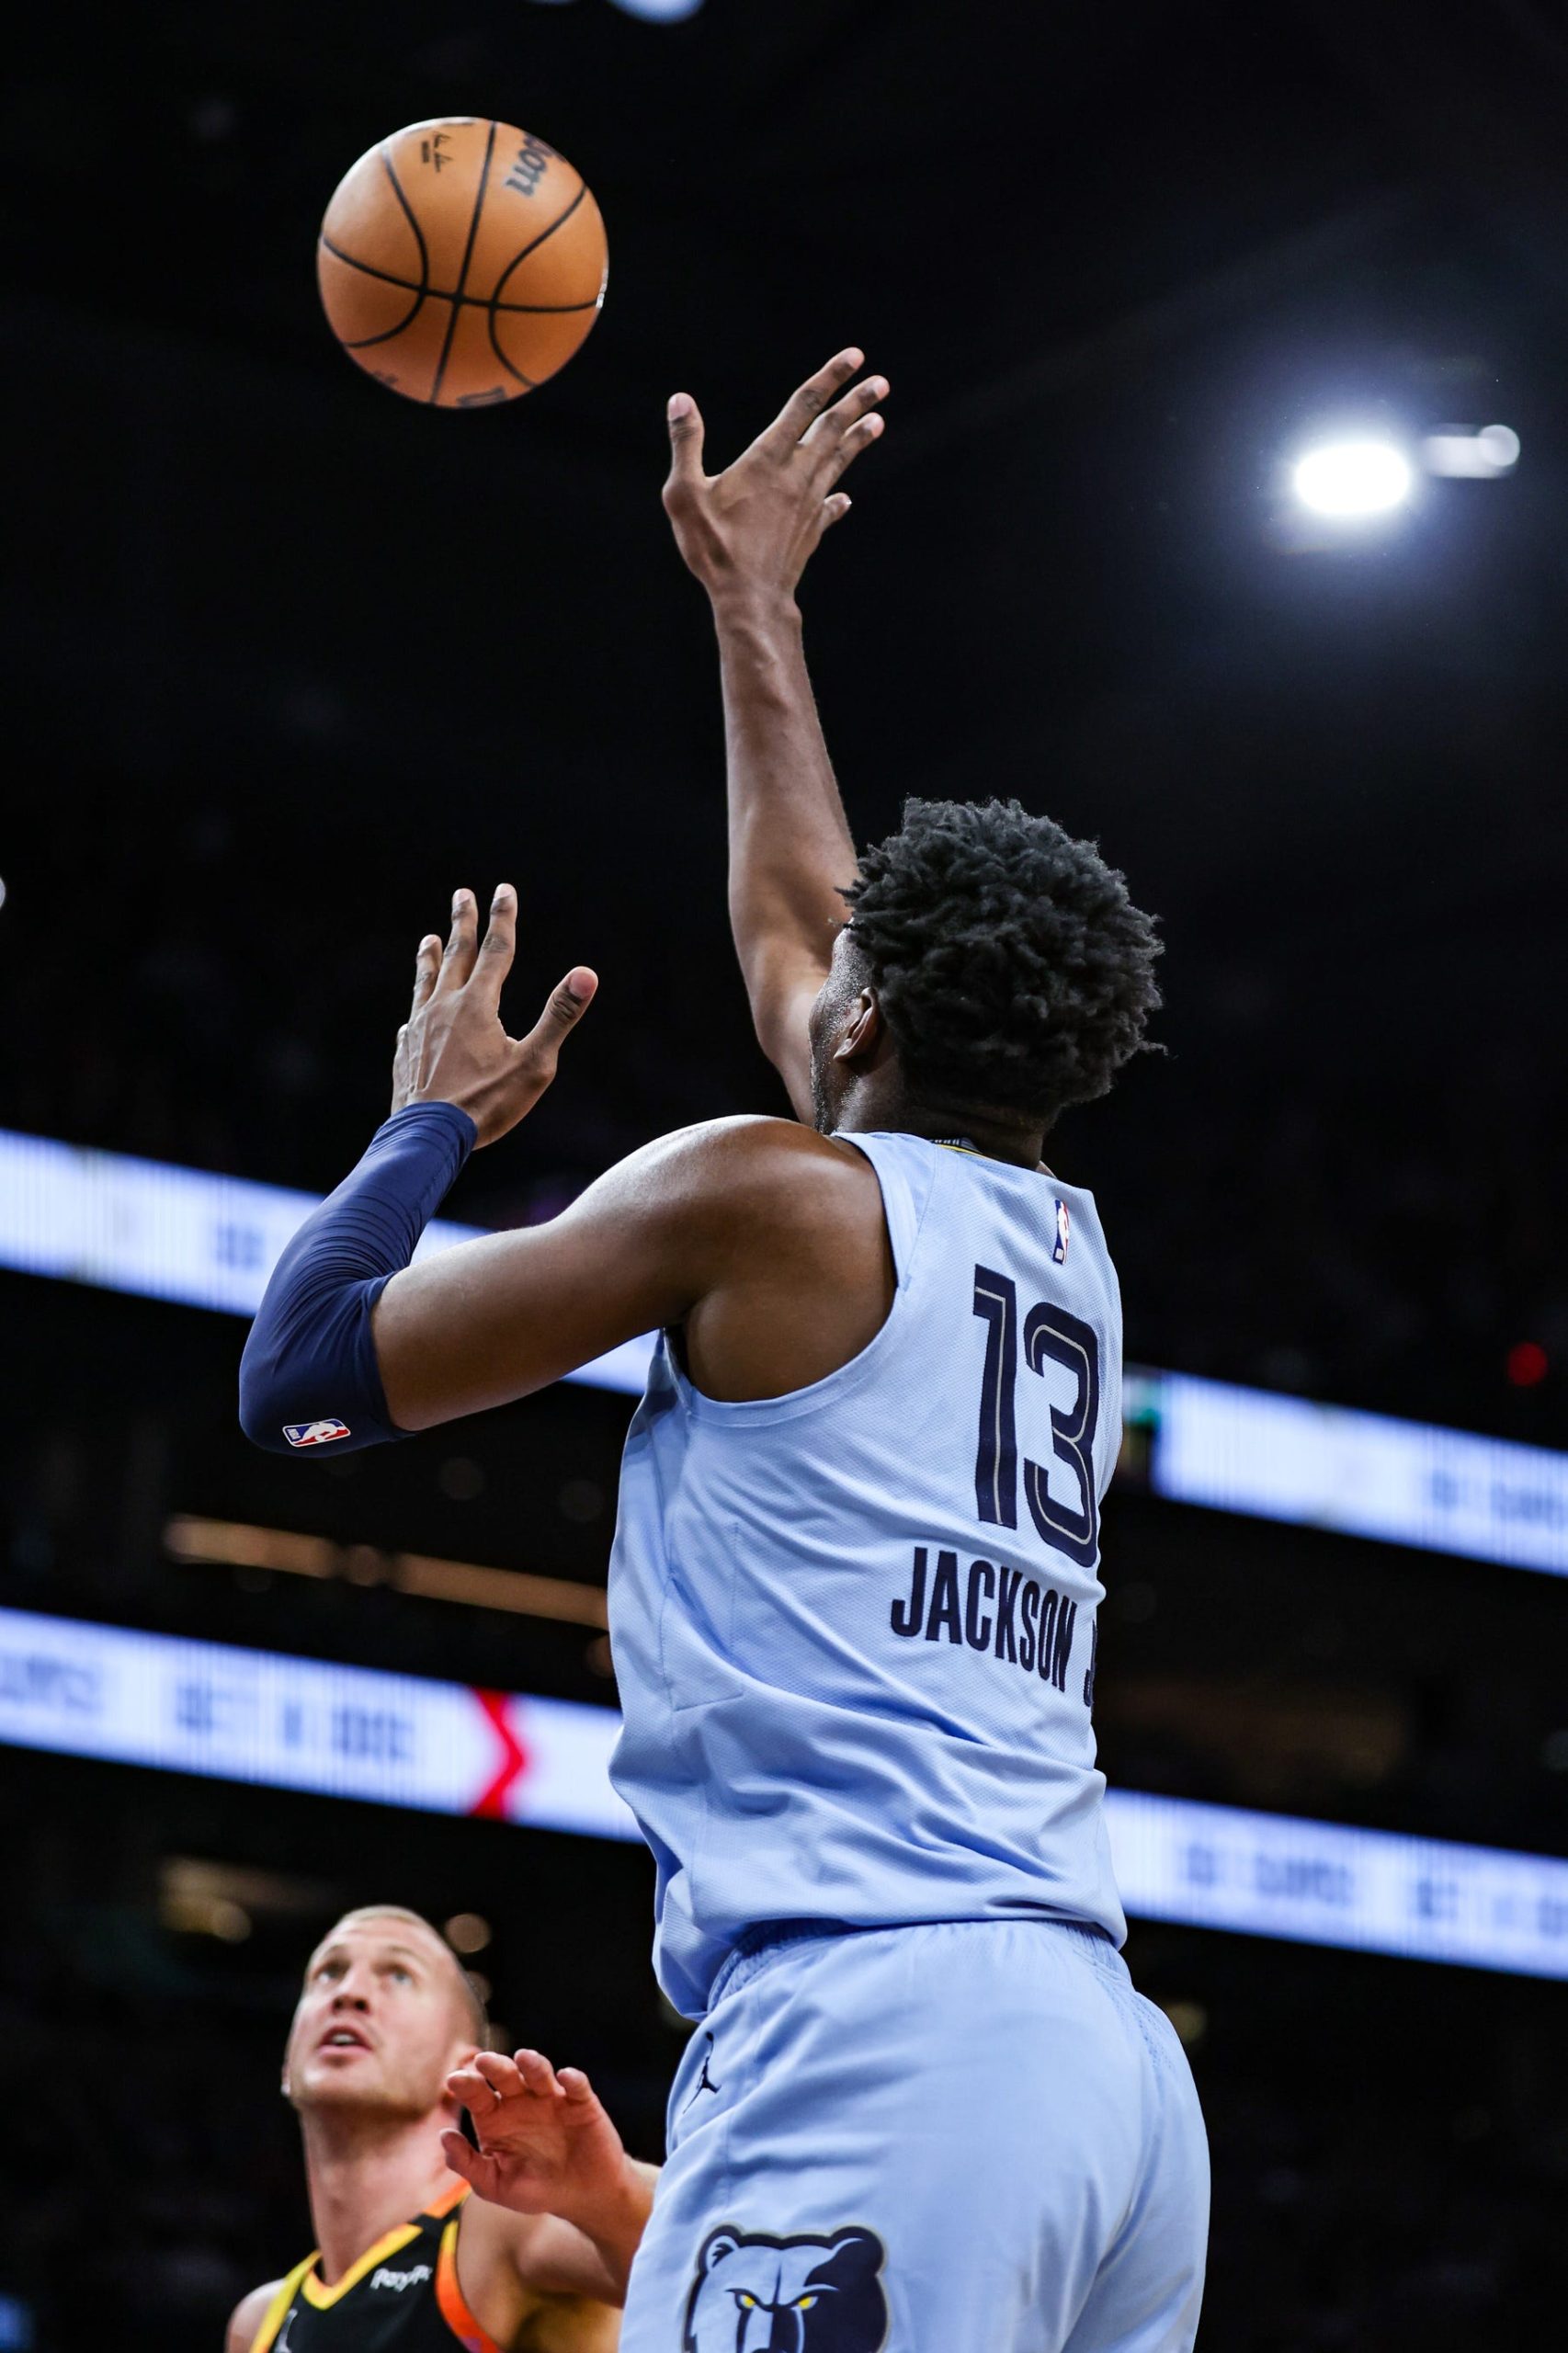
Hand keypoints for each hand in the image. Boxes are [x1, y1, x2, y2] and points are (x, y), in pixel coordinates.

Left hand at [390, 887, 596, 1148]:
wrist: (428, 1138)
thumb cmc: (486, 1105)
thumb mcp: (534, 1064)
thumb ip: (559, 1016)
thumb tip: (587, 974)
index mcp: (476, 1006)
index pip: (494, 951)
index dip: (502, 918)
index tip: (503, 889)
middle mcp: (443, 1008)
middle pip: (455, 956)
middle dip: (462, 922)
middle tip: (462, 894)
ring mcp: (419, 1030)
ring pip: (426, 983)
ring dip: (430, 958)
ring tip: (429, 939)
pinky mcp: (405, 1054)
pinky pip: (411, 1022)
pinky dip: (417, 1010)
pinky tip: (411, 1016)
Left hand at [442, 2048, 636, 2234]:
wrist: (580, 2197)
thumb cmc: (534, 2189)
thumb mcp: (495, 2185)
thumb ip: (467, 2164)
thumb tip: (444, 2136)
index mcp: (496, 2117)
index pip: (477, 2094)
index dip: (466, 2085)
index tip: (454, 2080)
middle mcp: (521, 2101)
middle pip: (505, 2075)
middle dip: (495, 2066)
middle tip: (483, 2060)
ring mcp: (551, 2099)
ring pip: (539, 2073)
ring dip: (532, 2064)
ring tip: (523, 2058)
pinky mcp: (581, 2103)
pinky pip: (577, 2086)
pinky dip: (573, 2079)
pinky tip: (565, 2077)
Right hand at [662, 348, 888, 605]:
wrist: (750, 599)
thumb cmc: (714, 547)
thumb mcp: (684, 494)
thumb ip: (686, 444)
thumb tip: (680, 400)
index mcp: (767, 460)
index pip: (803, 406)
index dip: (829, 377)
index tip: (855, 356)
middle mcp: (796, 476)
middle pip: (831, 429)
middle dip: (857, 402)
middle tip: (881, 383)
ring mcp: (808, 504)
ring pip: (837, 461)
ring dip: (857, 438)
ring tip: (878, 420)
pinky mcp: (811, 531)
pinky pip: (829, 506)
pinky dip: (836, 496)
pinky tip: (843, 497)